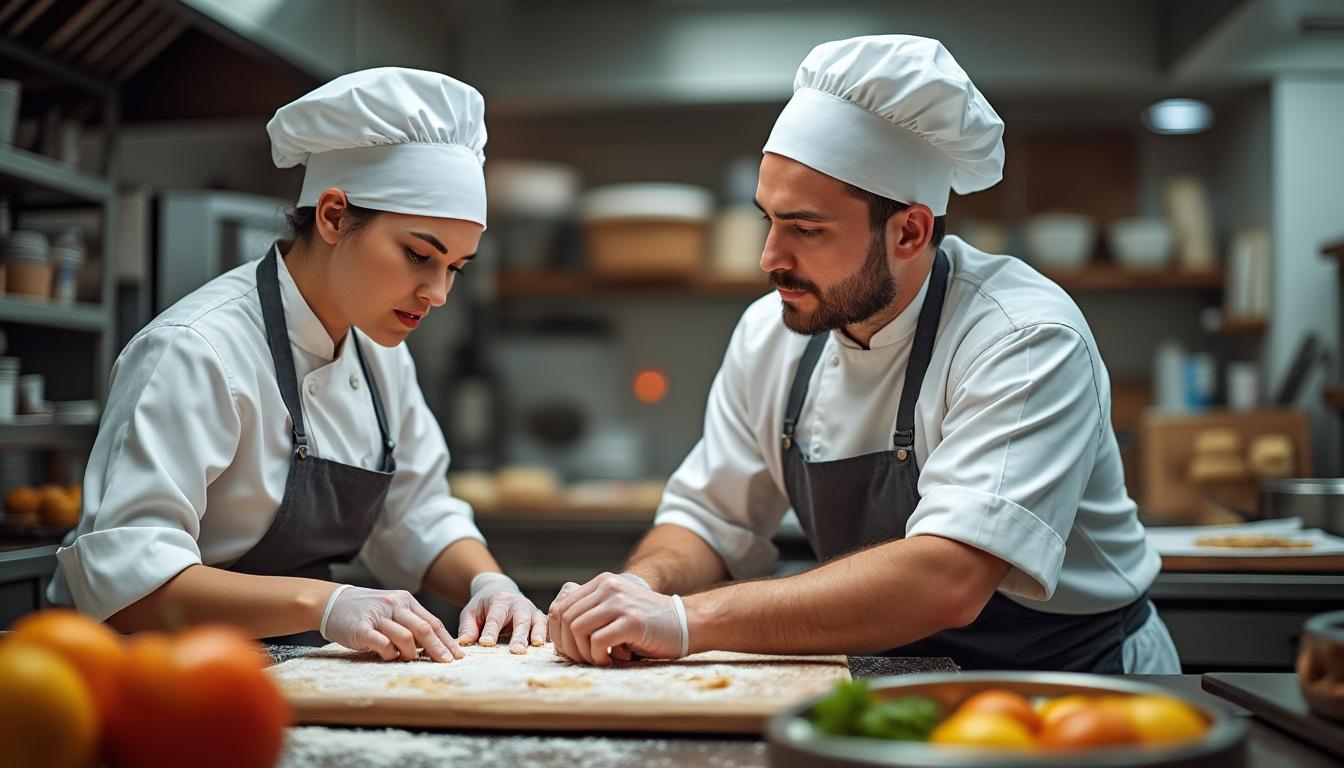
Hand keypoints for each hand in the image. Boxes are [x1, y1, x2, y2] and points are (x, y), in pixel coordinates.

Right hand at [320, 585, 462, 661]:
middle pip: (424, 629)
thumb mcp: (391, 609)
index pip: (433, 622)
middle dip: (439, 649)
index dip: (447, 640)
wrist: (332, 603)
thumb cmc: (366, 611)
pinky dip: (390, 654)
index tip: (458, 655)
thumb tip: (434, 646)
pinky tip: (390, 656)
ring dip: (412, 653)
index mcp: (405, 601)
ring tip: (410, 659)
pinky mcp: (362, 629)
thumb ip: (410, 623)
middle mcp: (394, 605)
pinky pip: (383, 644)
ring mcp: (378, 616)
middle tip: (447, 663)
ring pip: (406, 637)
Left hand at [457, 572, 546, 652]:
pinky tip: (551, 648)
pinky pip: (549, 627)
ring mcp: (532, 611)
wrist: (500, 591)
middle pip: (521, 620)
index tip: (486, 643)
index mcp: (499, 601)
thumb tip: (464, 642)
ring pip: (539, 621)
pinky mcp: (541, 619)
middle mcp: (519, 605)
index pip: (495, 617)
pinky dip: (551, 636)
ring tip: (537, 646)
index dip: (491, 630)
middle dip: (519, 636)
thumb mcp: (471, 613)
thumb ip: (468, 627)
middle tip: (516, 651)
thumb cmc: (484, 606)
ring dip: (539, 634)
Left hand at [547, 572, 687, 665]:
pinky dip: (598, 658)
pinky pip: (597, 642)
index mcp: (602, 583)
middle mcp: (608, 587)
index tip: (569, 651)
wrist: (686, 623)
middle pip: (565, 618)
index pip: (560, 607)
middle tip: (582, 660)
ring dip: (582, 653)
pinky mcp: (632, 620)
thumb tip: (557, 637)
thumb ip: (592, 614)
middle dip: (567, 646)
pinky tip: (611, 661)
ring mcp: (620, 602)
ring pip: (577, 629)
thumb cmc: (649, 624)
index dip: (557, 634)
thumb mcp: (617, 610)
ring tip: (597, 661)